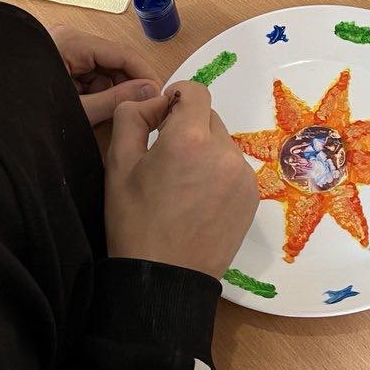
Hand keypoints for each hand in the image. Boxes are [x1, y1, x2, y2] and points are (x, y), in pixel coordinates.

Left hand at [47, 26, 160, 125]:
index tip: (159, 92)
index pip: (121, 53)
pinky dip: (93, 94)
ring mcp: (64, 51)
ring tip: (97, 112)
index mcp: (71, 42)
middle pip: (113, 62)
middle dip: (124, 87)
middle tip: (135, 109)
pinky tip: (88, 108)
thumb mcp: (78, 108)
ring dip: (106, 93)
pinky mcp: (61, 64)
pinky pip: (88, 77)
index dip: (144, 74)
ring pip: (102, 72)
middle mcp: (69, 41)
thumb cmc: (28, 110)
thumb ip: (114, 100)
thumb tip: (148, 91)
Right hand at [105, 81, 257, 277]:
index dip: (175, 98)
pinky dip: (217, 173)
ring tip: (182, 184)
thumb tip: (153, 101)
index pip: (196, 91)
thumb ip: (132, 117)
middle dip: (188, 127)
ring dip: (204, 151)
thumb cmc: (134, 221)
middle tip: (165, 158)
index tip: (161, 118)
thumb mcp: (117, 164)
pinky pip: (233, 168)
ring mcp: (242, 176)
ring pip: (222, 144)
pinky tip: (198, 200)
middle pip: (209, 117)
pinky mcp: (251, 197)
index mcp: (189, 139)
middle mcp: (224, 152)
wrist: (164, 278)